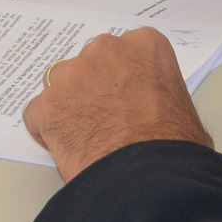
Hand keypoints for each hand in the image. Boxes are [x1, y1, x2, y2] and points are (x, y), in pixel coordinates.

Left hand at [22, 27, 211, 182]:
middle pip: (89, 63)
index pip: (124, 52)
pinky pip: (37, 114)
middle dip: (92, 87)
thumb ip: (161, 93)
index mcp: (145, 45)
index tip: (124, 97)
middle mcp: (106, 50)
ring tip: (85, 135)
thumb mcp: (184, 107)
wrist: (149, 177)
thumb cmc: (174, 146)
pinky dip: (46, 130)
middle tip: (105, 118)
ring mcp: (73, 75)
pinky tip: (65, 148)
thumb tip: (159, 113)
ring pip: (60, 84)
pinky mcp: (48, 104)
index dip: (121, 78)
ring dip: (67, 104)